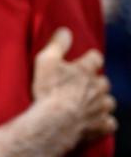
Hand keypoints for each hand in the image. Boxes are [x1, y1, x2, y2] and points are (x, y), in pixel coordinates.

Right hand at [32, 27, 114, 141]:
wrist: (54, 122)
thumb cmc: (48, 91)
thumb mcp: (46, 61)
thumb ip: (57, 45)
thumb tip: (65, 30)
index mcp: (86, 71)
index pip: (95, 58)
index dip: (90, 59)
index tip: (83, 61)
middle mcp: (99, 87)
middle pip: (104, 82)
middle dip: (95, 83)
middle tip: (80, 87)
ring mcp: (102, 108)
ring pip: (109, 102)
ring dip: (100, 102)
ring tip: (87, 105)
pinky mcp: (102, 126)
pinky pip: (110, 123)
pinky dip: (103, 122)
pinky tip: (94, 122)